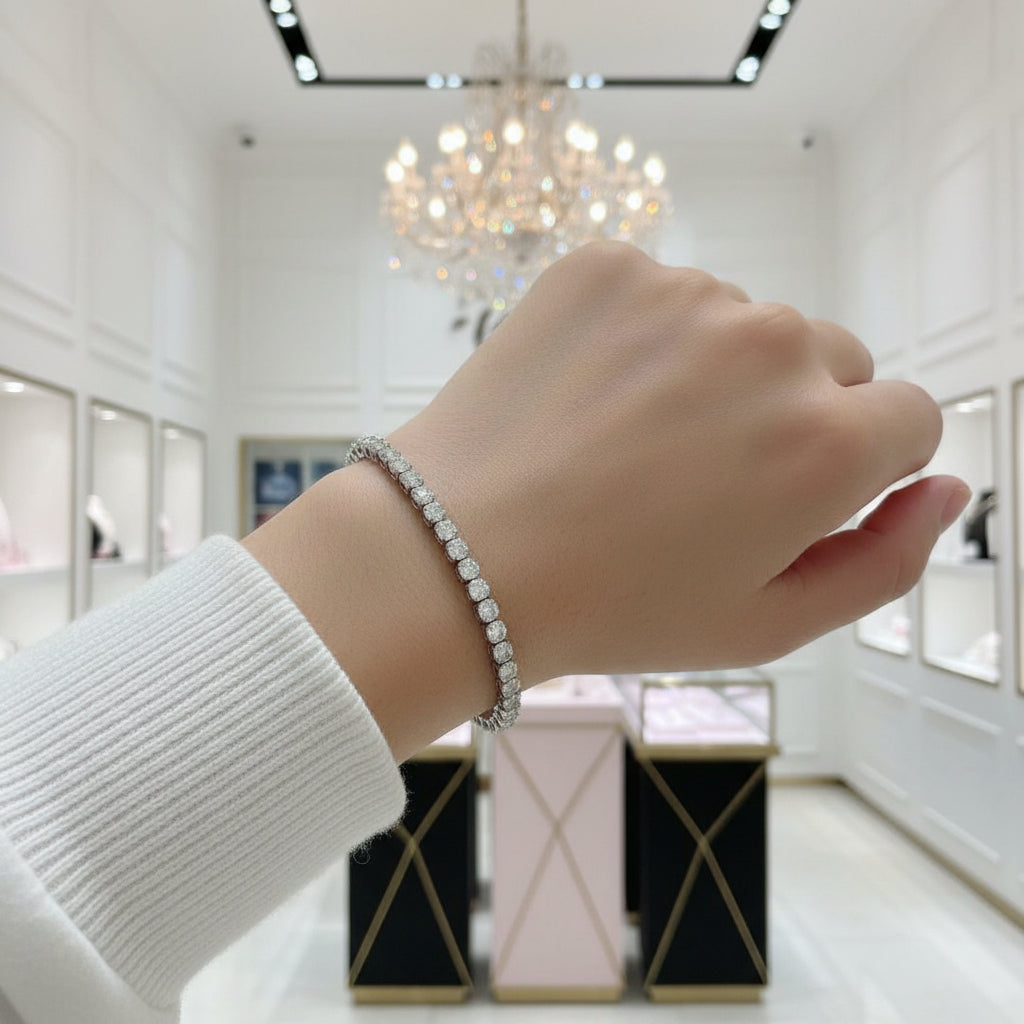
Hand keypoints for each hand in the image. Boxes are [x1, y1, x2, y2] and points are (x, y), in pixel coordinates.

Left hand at [247, 241, 968, 758]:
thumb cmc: (611, 608)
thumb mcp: (766, 624)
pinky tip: (594, 401)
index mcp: (825, 442)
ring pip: (747, 325)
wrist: (454, 558)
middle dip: (793, 414)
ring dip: (716, 373)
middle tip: (699, 480)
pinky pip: (667, 294)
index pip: (910, 419)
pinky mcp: (609, 265)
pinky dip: (647, 337)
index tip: (795, 493)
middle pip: (833, 362)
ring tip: (633, 446)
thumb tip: (944, 490)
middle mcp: (772, 347)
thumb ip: (884, 559)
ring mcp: (685, 294)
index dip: (859, 465)